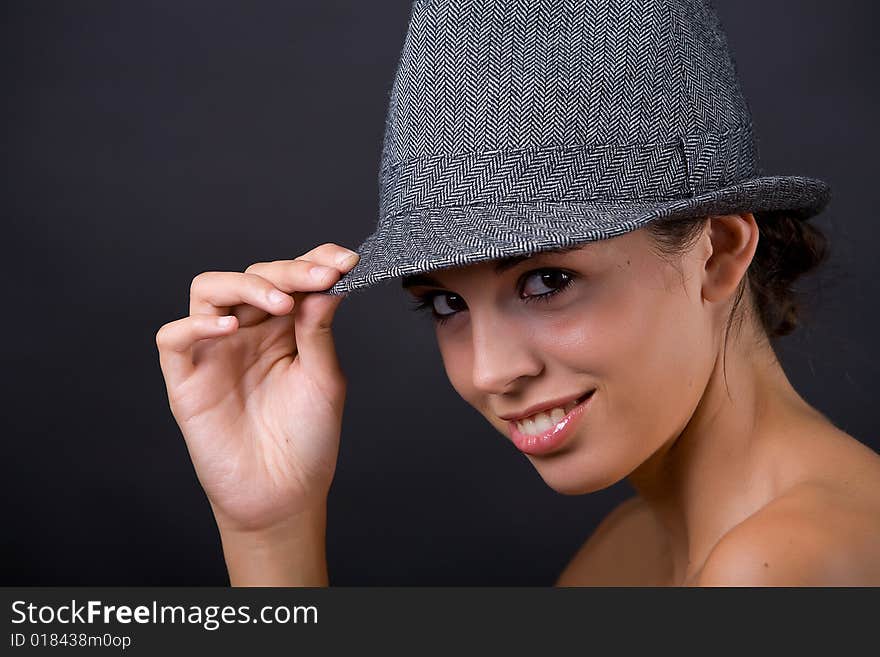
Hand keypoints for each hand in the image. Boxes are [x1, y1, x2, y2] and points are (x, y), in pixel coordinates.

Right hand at [156, 243, 357, 533]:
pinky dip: (196, 324)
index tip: (346, 260)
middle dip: (289, 271)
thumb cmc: (307, 438)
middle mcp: (248, 330)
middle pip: (254, 275)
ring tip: (279, 304)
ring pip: (209, 289)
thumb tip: (327, 283)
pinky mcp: (186, 378)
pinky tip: (229, 327)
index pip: (291, 278)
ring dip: (245, 286)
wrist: (284, 495)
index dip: (314, 260)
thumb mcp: (323, 378)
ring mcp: (215, 350)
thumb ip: (318, 330)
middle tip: (319, 278)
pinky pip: (173, 337)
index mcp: (283, 327)